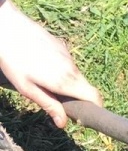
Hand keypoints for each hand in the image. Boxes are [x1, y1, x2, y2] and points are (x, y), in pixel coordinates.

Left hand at [0, 0, 101, 127]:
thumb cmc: (14, 60)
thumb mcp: (28, 89)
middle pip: (85, 87)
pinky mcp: (61, 45)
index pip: (95, 97)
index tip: (85, 114)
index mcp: (66, 81)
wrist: (7, 27)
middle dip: (78, 97)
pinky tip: (42, 66)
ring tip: (44, 80)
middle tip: (58, 101)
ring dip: (67, 83)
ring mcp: (67, 54)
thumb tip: (62, 123)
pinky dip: (61, 70)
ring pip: (75, 75)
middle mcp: (71, 67)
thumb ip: (49, 106)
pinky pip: (67, 64)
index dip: (95, 108)